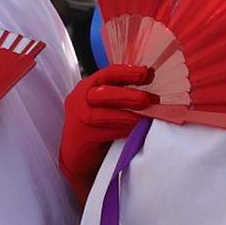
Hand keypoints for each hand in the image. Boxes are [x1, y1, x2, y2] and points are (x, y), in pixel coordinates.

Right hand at [58, 64, 156, 196]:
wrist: (74, 152)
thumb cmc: (94, 124)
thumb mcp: (102, 104)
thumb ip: (120, 93)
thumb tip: (151, 85)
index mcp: (88, 86)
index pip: (108, 73)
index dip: (129, 72)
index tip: (148, 74)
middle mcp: (80, 99)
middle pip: (104, 93)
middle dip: (129, 95)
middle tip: (150, 99)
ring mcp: (80, 118)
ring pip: (103, 115)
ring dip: (129, 116)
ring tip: (147, 117)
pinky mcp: (83, 137)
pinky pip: (105, 134)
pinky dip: (123, 131)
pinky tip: (137, 131)